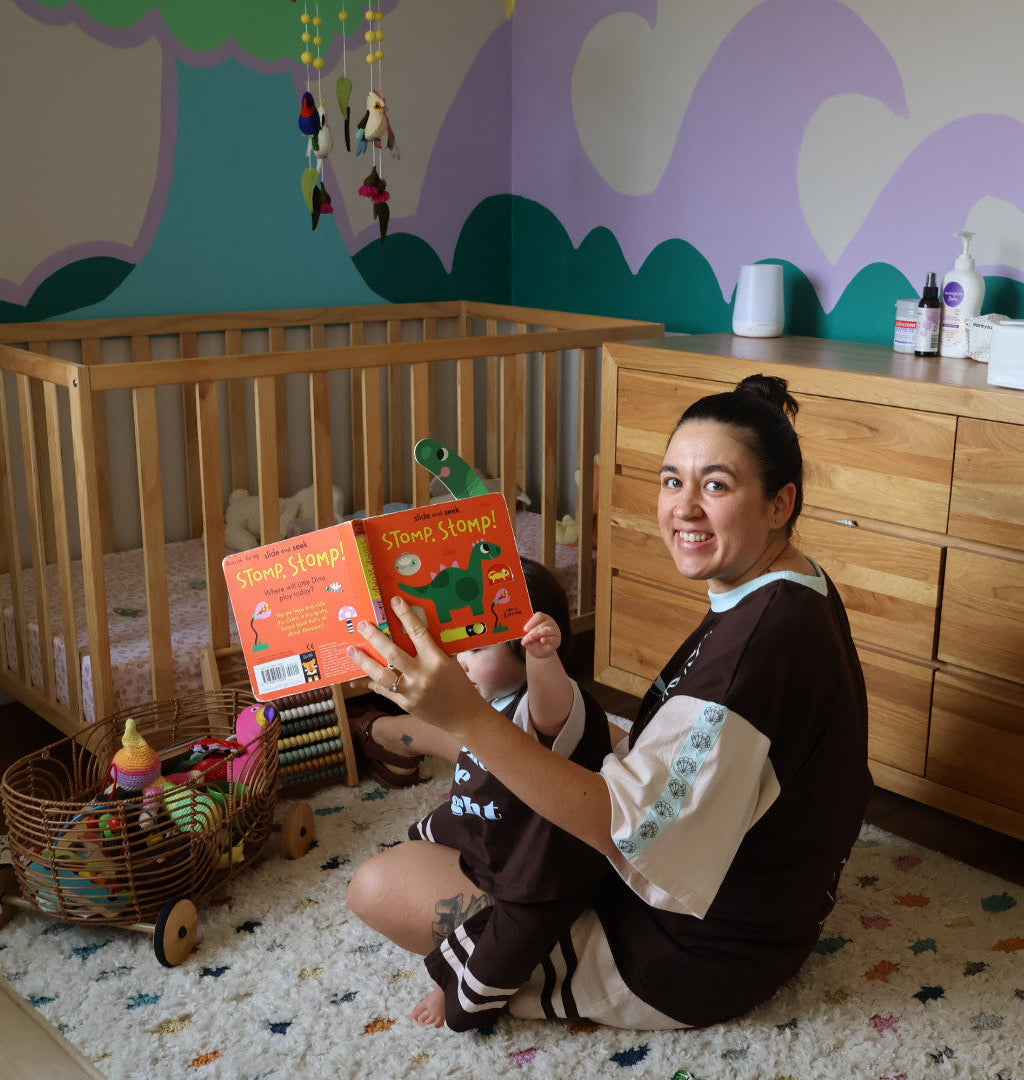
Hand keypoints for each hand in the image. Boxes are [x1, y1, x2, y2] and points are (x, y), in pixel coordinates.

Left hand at [347, 596, 484, 735]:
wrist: (462, 715)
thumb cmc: (458, 683)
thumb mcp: (450, 661)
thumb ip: (433, 648)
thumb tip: (415, 627)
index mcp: (436, 661)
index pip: (418, 633)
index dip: (405, 616)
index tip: (394, 602)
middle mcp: (422, 675)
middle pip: (393, 654)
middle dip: (375, 638)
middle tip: (362, 625)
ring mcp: (410, 691)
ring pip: (381, 675)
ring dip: (364, 661)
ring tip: (351, 649)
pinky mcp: (403, 703)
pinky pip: (382, 690)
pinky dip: (368, 684)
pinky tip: (354, 679)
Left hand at [519, 610, 560, 659]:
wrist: (540, 651)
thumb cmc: (534, 640)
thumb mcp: (528, 636)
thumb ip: (526, 634)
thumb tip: (522, 633)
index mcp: (543, 618)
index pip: (539, 616)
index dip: (532, 622)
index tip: (525, 629)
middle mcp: (550, 623)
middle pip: (541, 625)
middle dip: (532, 632)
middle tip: (524, 640)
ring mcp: (554, 631)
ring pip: (546, 631)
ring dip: (537, 635)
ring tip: (530, 639)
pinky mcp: (556, 640)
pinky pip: (552, 639)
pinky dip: (547, 639)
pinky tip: (542, 640)